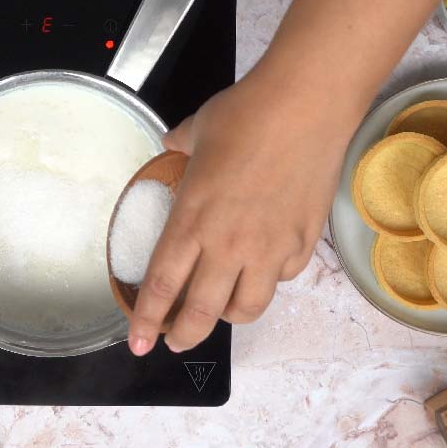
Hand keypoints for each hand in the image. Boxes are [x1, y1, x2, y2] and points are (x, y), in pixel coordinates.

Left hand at [127, 63, 361, 354]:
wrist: (307, 104)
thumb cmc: (247, 113)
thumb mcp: (197, 130)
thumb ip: (179, 147)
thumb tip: (170, 145)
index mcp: (191, 219)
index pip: (162, 286)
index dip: (147, 321)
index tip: (139, 343)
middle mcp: (228, 243)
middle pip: (201, 313)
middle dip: (184, 336)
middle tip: (175, 341)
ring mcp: (270, 247)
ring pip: (246, 308)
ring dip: (228, 315)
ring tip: (221, 308)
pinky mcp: (303, 242)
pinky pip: (282, 278)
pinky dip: (269, 279)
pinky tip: (263, 266)